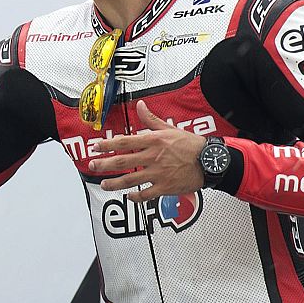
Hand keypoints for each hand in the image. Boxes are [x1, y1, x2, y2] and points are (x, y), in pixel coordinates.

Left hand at [90, 100, 206, 200]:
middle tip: (92, 166)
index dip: (107, 144)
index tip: (95, 147)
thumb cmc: (191, 145)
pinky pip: (145, 194)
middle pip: (123, 161)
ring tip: (103, 184)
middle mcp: (153, 157)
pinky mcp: (165, 187)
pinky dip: (135, 197)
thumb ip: (151, 119)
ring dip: (114, 183)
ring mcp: (158, 174)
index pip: (124, 141)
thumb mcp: (170, 129)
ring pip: (130, 180)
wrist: (211, 161)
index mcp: (154, 141)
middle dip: (104, 164)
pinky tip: (128, 196)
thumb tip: (140, 105)